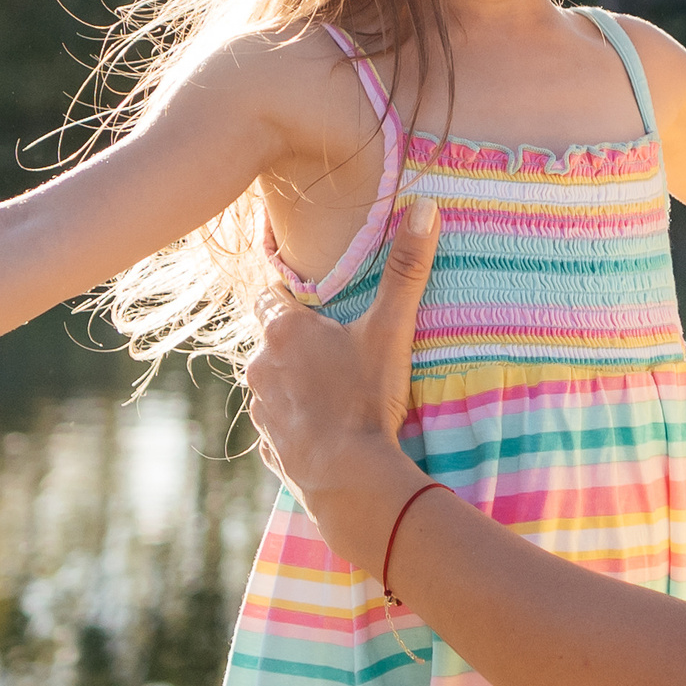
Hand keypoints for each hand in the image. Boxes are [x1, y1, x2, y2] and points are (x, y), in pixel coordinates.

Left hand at [246, 199, 439, 508]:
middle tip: (336, 347)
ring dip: (294, 383)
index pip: (271, 294)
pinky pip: (278, 426)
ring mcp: (260, 409)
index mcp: (285, 330)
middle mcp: (261, 365)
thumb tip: (426, 206)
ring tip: (333, 392)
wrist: (349, 478)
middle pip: (272, 340)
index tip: (310, 297)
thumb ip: (407, 269)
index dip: (289, 293)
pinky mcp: (267, 448)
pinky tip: (326, 431)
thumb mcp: (390, 330)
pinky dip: (296, 425)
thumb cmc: (366, 399)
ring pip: (272, 383)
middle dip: (297, 342)